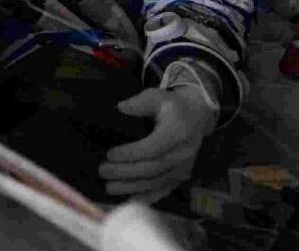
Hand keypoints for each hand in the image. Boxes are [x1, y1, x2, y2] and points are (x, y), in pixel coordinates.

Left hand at [100, 83, 220, 200]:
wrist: (196, 117)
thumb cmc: (171, 106)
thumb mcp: (157, 96)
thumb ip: (139, 102)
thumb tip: (120, 108)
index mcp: (177, 131)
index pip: (153, 147)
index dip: (131, 153)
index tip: (109, 154)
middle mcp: (183, 153)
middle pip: (152, 168)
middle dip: (125, 172)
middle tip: (102, 171)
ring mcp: (183, 167)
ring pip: (156, 182)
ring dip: (131, 187)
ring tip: (108, 187)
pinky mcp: (181, 177)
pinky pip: (163, 190)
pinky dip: (146, 198)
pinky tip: (129, 201)